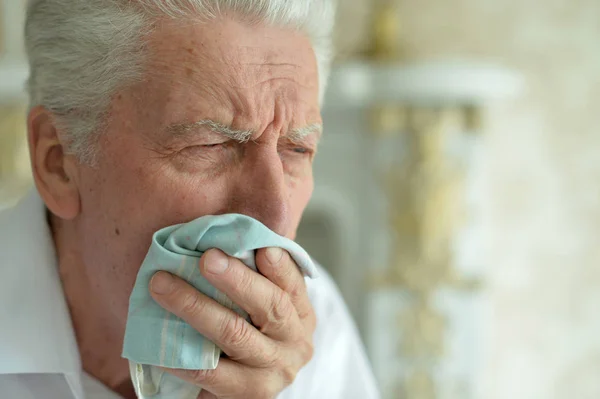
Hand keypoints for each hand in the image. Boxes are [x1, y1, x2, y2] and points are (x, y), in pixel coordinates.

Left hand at [149, 247, 316, 398]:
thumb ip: (253, 274)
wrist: (247, 383)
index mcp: (301, 315)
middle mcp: (294, 344)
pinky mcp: (245, 396)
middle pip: (270, 307)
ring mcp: (272, 374)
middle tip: (206, 258)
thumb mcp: (263, 303)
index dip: (280, 266)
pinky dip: (181, 354)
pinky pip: (208, 373)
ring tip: (162, 285)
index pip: (294, 285)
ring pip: (234, 335)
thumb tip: (223, 233)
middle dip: (237, 280)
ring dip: (196, 307)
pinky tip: (158, 337)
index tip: (261, 246)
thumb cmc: (250, 329)